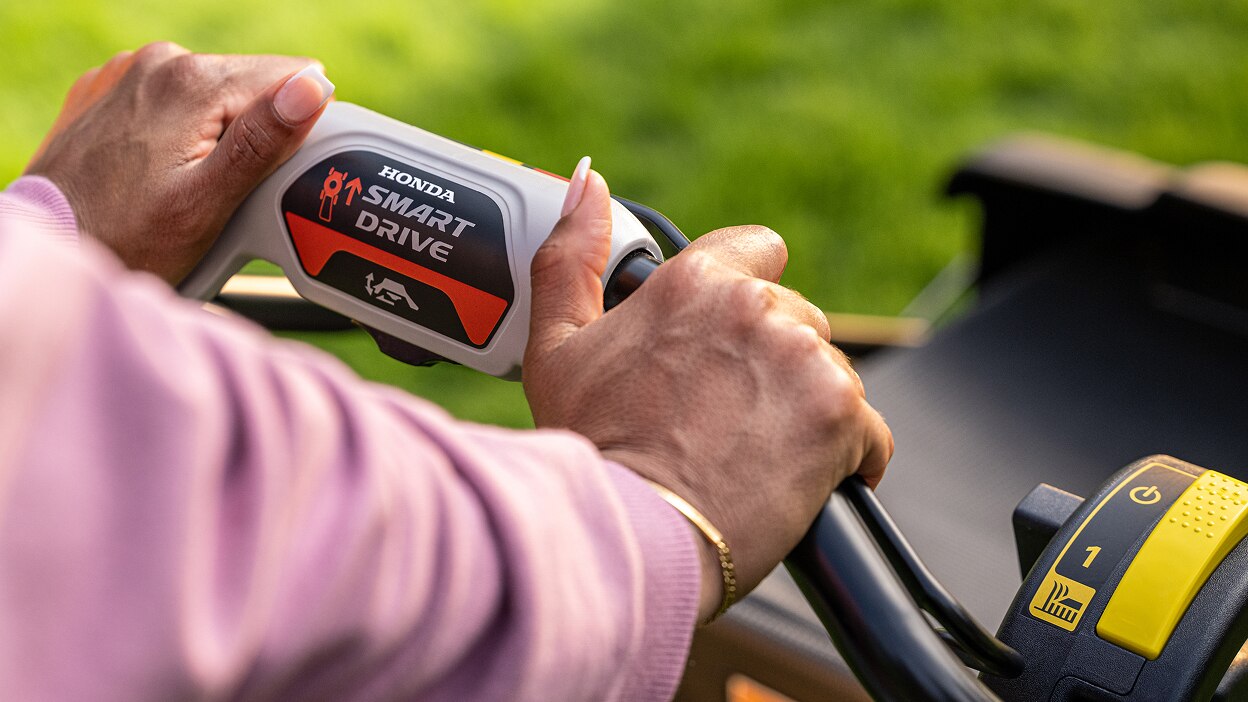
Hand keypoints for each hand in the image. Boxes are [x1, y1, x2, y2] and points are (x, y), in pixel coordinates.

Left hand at [25, 42, 333, 283]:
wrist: (51, 249)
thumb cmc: (125, 240)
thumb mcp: (209, 202)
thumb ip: (264, 140)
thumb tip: (311, 87)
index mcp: (191, 83)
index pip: (290, 79)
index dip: (298, 130)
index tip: (274, 176)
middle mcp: (158, 65)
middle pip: (250, 88)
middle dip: (258, 137)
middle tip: (231, 197)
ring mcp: (128, 76)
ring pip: (214, 98)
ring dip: (221, 139)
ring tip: (194, 191)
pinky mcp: (110, 95)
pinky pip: (174, 105)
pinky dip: (182, 136)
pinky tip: (164, 177)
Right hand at [523, 167, 893, 622]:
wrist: (634, 535)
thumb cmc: (593, 449)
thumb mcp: (558, 346)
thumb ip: (572, 255)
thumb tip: (588, 181)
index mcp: (696, 282)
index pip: (759, 250)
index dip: (746, 295)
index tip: (728, 344)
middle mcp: (758, 307)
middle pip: (796, 320)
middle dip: (771, 362)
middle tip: (724, 417)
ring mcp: (806, 359)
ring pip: (829, 374)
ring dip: (804, 409)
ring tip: (752, 455)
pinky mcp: (842, 415)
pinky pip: (868, 434)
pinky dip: (844, 458)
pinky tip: (799, 482)